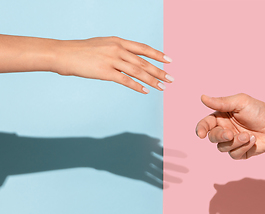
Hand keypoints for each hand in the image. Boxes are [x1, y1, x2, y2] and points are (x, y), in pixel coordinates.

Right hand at [53, 36, 173, 93]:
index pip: (143, 48)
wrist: (64, 53)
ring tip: (162, 87)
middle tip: (171, 79)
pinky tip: (145, 91)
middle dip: (159, 71)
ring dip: (152, 80)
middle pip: (144, 62)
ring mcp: (112, 60)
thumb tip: (129, 59)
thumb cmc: (82, 51)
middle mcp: (118, 49)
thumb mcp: (103, 45)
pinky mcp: (105, 72)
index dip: (157, 54)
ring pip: (138, 71)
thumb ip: (118, 51)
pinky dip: (137, 86)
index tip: (169, 60)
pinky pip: (125, 80)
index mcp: (118, 41)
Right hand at [196, 94, 264, 158]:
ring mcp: (233, 142)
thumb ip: (220, 102)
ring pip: (223, 148)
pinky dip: (243, 148)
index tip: (201, 134)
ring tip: (248, 135)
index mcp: (221, 118)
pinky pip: (234, 155)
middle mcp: (225, 130)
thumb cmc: (259, 110)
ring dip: (235, 142)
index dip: (200, 129)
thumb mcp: (240, 102)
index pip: (205, 124)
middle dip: (220, 136)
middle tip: (230, 134)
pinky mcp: (242, 152)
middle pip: (212, 138)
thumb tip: (202, 98)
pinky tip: (253, 140)